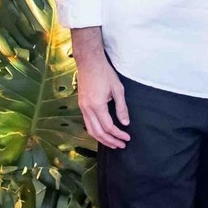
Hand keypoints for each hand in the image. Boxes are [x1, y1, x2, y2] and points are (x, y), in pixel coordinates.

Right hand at [72, 28, 130, 148]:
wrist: (89, 61)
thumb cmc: (105, 73)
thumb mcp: (118, 89)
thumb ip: (122, 108)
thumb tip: (125, 123)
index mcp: (97, 106)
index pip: (109, 127)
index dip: (118, 135)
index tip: (127, 138)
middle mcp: (87, 109)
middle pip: (98, 132)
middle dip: (110, 141)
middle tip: (121, 145)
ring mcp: (82, 107)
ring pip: (90, 130)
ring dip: (102, 139)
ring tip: (112, 143)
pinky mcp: (81, 104)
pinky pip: (87, 123)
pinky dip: (95, 131)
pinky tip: (102, 132)